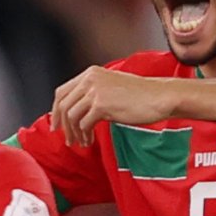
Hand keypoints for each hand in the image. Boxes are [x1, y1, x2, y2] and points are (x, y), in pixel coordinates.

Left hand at [50, 64, 179, 143]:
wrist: (160, 97)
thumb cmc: (140, 95)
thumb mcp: (110, 87)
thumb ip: (91, 94)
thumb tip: (73, 112)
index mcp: (90, 73)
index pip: (61, 92)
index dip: (56, 111)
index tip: (56, 125)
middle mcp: (89, 79)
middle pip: (63, 105)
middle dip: (62, 125)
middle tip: (68, 139)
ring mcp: (95, 91)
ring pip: (71, 116)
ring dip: (74, 132)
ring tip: (82, 142)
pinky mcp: (102, 105)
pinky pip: (84, 124)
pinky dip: (84, 135)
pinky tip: (89, 141)